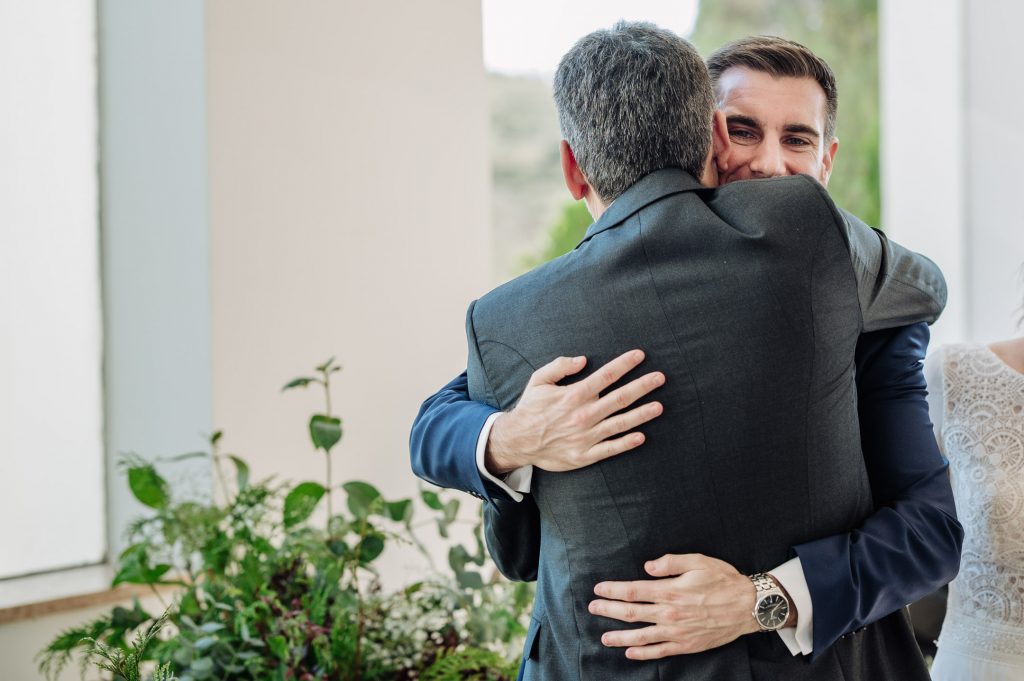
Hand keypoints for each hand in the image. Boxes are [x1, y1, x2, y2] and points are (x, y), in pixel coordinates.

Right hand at [484, 350, 664, 474]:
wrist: (517, 441)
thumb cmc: (531, 408)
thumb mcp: (538, 381)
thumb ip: (559, 366)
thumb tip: (583, 359)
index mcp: (574, 395)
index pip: (606, 376)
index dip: (625, 364)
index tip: (640, 355)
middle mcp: (583, 414)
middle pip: (620, 398)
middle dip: (643, 386)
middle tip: (661, 378)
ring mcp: (586, 436)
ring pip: (620, 423)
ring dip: (642, 414)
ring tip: (660, 406)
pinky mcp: (584, 454)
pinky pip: (610, 448)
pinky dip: (627, 443)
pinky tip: (642, 436)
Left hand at [588, 553, 764, 659]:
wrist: (748, 606)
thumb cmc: (723, 580)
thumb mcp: (698, 561)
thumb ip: (670, 562)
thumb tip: (646, 567)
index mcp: (671, 591)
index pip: (633, 591)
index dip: (613, 591)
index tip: (598, 589)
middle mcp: (670, 613)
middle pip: (632, 613)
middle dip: (609, 611)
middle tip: (592, 609)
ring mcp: (678, 632)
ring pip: (642, 636)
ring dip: (620, 636)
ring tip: (604, 638)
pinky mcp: (686, 645)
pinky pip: (660, 651)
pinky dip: (643, 653)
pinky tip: (630, 652)